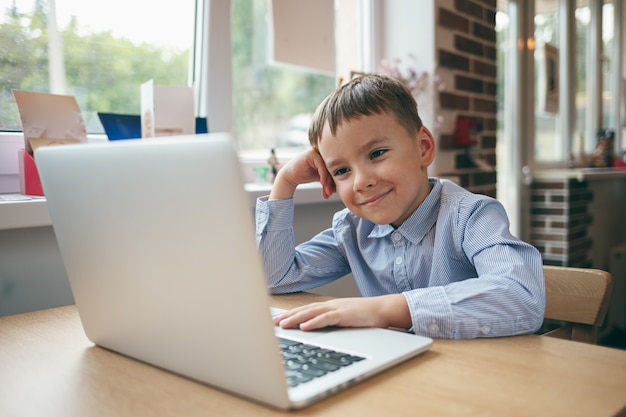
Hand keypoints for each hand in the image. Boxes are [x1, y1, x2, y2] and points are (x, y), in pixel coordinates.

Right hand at [269, 148, 335, 199]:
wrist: (290, 176)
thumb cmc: (306, 175)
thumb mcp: (321, 177)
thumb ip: (330, 178)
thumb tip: (343, 185)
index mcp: (326, 156)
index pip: (335, 169)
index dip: (334, 181)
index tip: (333, 192)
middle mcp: (322, 152)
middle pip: (332, 168)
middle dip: (332, 183)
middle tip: (331, 193)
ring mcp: (317, 152)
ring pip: (327, 168)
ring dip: (328, 182)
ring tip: (328, 191)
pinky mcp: (312, 154)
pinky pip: (321, 166)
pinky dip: (323, 176)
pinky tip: (323, 184)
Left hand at [273, 295, 411, 330]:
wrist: (383, 309)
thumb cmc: (364, 316)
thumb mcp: (343, 319)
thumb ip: (330, 322)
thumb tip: (317, 330)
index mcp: (329, 307)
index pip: (305, 310)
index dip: (290, 314)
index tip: (276, 320)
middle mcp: (330, 305)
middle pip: (304, 310)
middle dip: (287, 316)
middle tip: (273, 323)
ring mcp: (337, 309)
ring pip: (312, 313)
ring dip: (296, 318)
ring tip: (283, 325)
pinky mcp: (345, 314)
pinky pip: (327, 318)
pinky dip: (314, 322)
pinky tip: (304, 327)